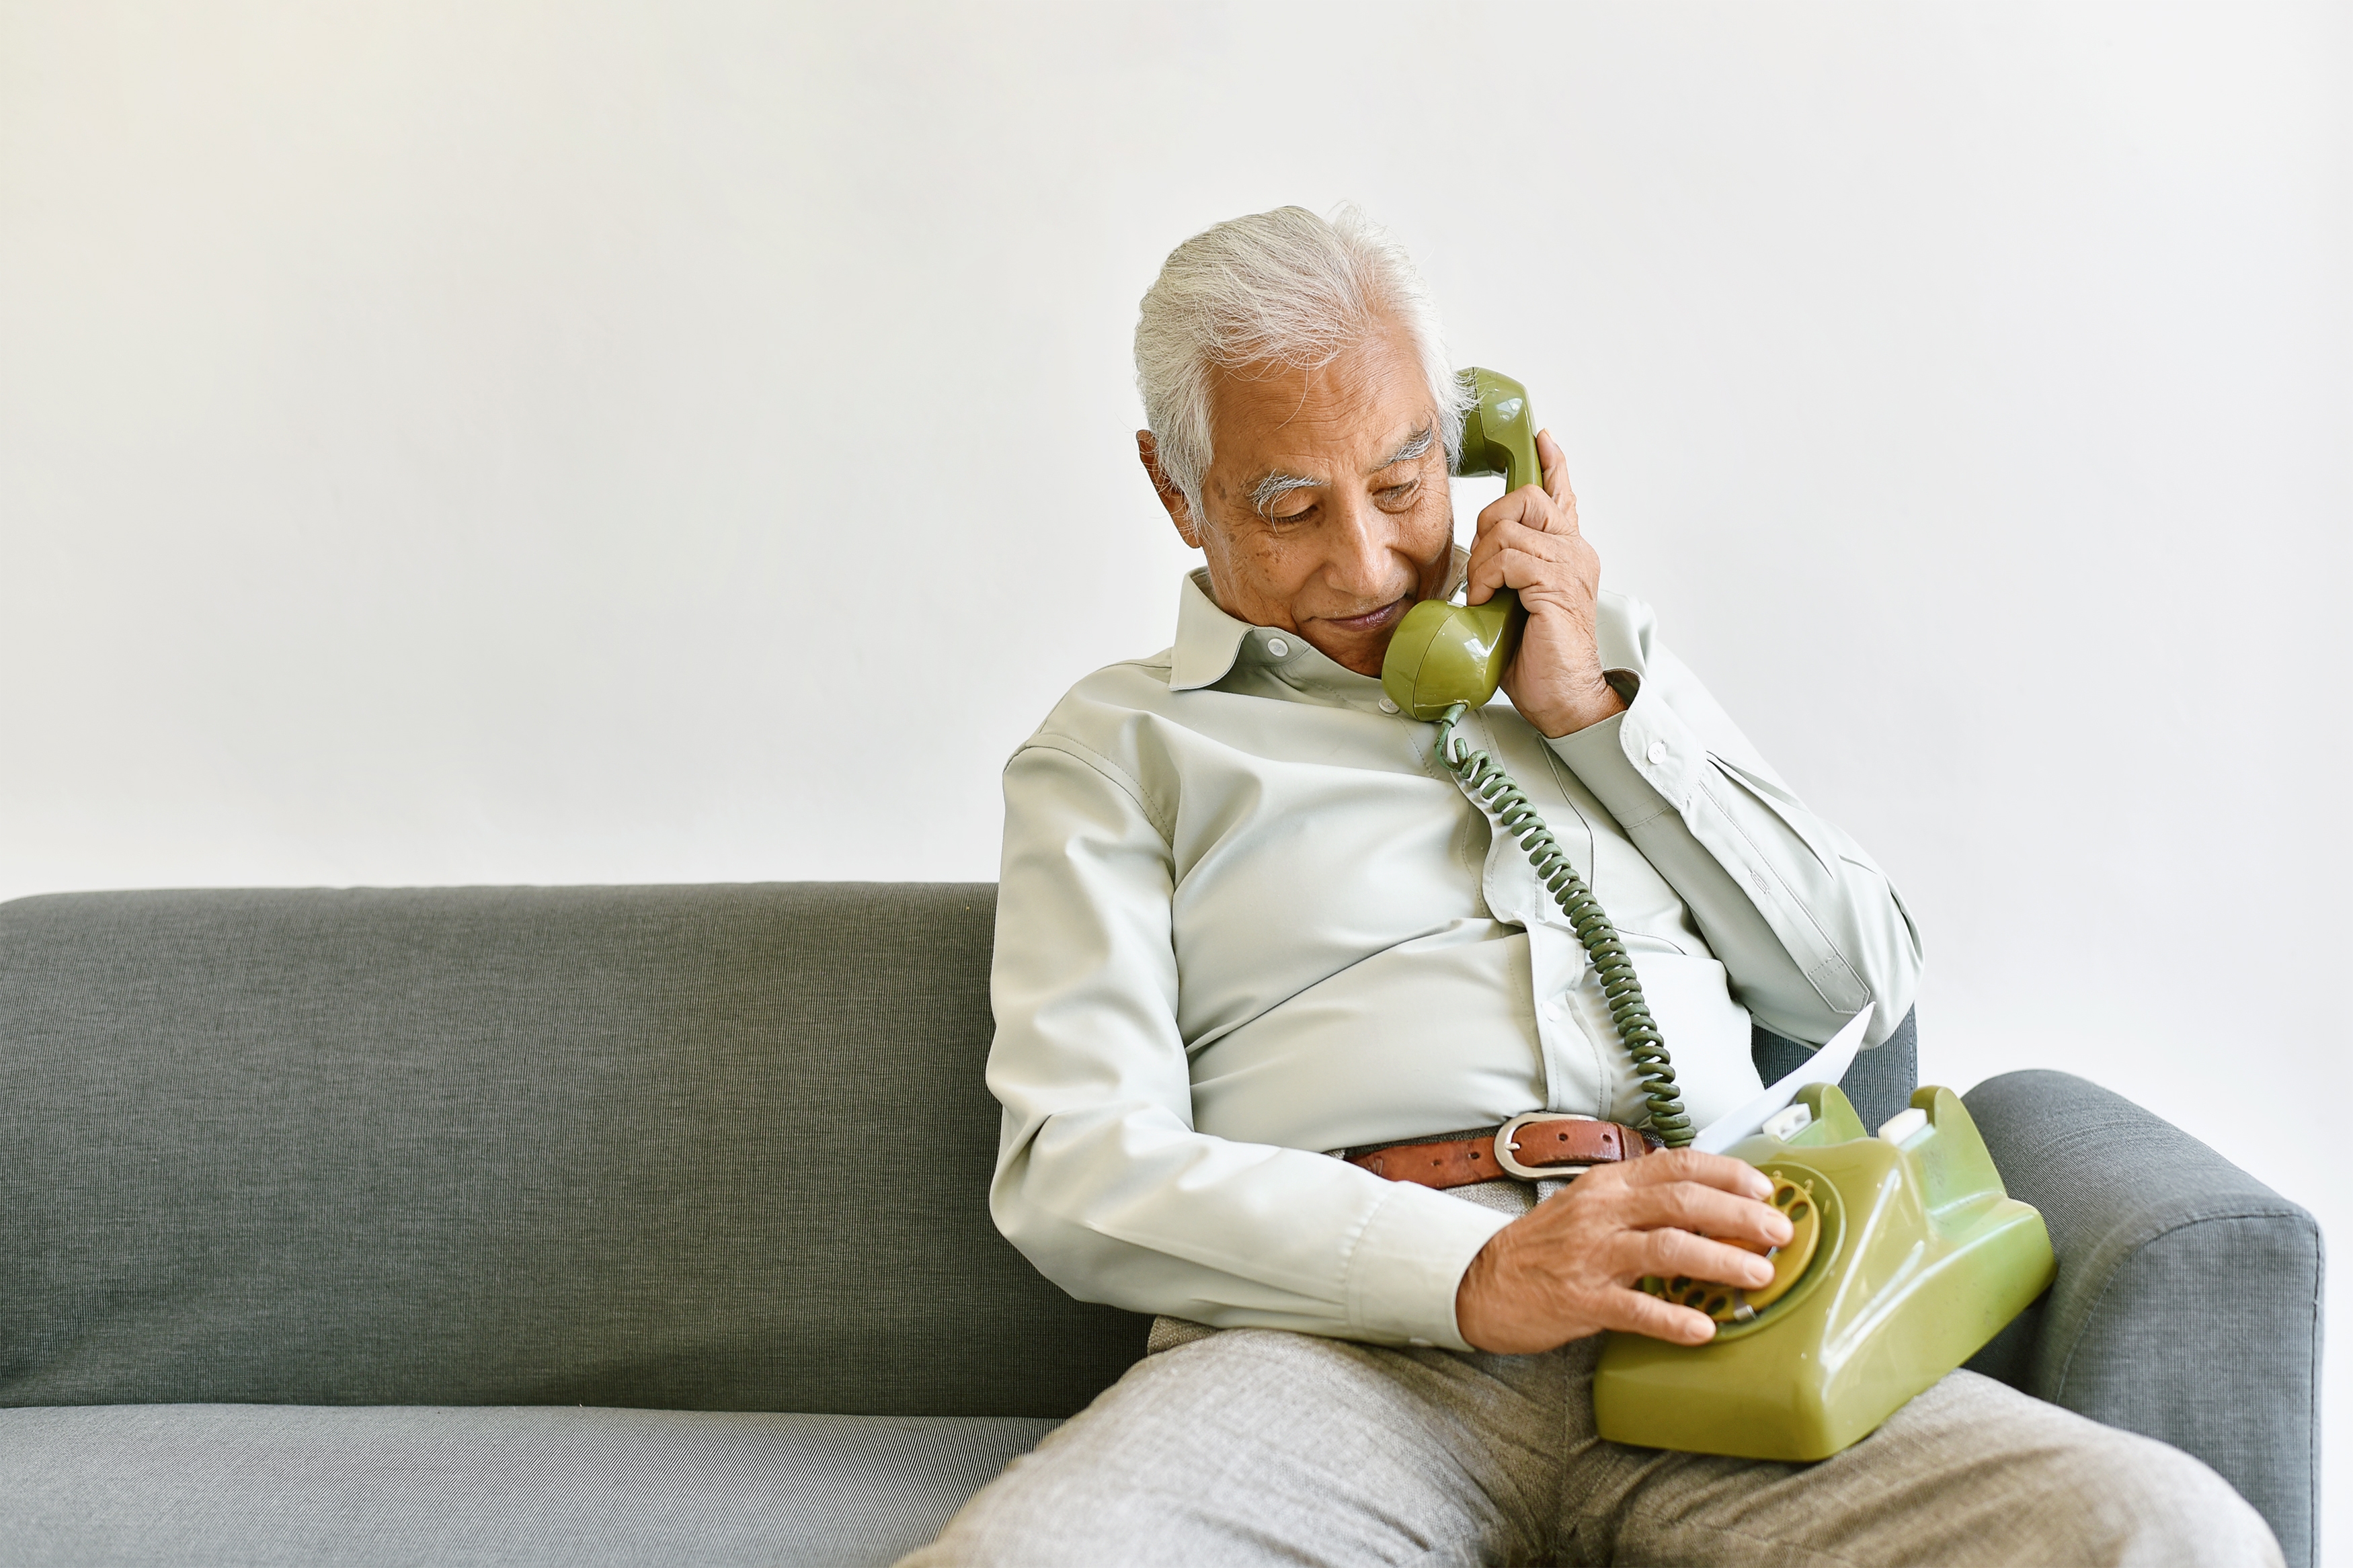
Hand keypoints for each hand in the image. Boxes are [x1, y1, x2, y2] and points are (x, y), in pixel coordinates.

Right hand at [1453, 1150, 1794, 1353]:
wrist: (1480, 1280)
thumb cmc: (1543, 1247)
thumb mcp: (1589, 1205)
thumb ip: (1640, 1201)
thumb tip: (1709, 1205)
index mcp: (1608, 1184)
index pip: (1677, 1164)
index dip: (1727, 1173)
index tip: (1765, 1187)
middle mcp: (1603, 1212)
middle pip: (1682, 1201)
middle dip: (1738, 1214)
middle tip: (1778, 1231)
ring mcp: (1592, 1255)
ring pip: (1666, 1247)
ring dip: (1719, 1259)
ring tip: (1758, 1274)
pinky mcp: (1581, 1300)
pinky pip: (1635, 1309)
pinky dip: (1672, 1320)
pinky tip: (1703, 1329)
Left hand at [1463, 429, 1621, 737]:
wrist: (1563, 698)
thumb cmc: (1537, 658)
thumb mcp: (1515, 604)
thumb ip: (1507, 573)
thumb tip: (1474, 562)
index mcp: (1566, 552)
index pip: (1563, 495)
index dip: (1554, 464)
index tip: (1543, 437)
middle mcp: (1574, 550)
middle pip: (1526, 497)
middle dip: (1490, 522)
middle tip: (1483, 568)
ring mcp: (1569, 565)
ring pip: (1509, 528)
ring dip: (1483, 562)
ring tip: (1484, 596)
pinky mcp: (1558, 584)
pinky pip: (1510, 558)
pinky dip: (1488, 579)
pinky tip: (1487, 604)